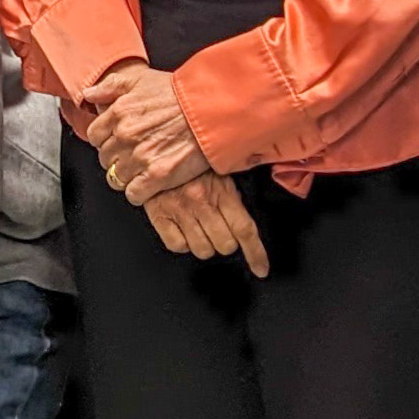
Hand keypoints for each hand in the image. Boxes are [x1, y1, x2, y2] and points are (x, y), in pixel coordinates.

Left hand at [79, 60, 211, 204]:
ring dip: (127, 175)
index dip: (107, 139)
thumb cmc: (182, 94)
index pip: (95, 136)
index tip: (119, 140)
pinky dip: (139, 192)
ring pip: (116, 177)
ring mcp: (140, 157)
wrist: (212, 110)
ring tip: (143, 168)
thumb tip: (89, 95)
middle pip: (105, 158)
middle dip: (117, 157)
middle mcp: (125, 135)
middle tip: (135, 154)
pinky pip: (133, 194)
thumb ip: (110, 86)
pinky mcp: (157, 176)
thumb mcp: (142, 78)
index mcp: (119, 112)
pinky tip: (150, 183)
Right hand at [142, 171, 269, 276]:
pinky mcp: (159, 216)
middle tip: (220, 229)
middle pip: (225, 244)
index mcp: (221, 191)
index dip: (256, 254)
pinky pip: (177, 246)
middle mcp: (200, 202)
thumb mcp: (220, 172)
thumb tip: (244, 224)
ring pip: (203, 250)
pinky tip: (184, 229)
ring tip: (201, 228)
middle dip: (226, 241)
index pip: (244, 230)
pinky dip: (183, 243)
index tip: (261, 269)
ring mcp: (179, 210)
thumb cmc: (191, 162)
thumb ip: (233, 197)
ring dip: (205, 244)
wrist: (157, 149)